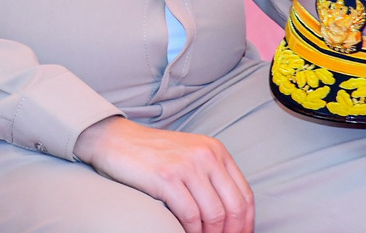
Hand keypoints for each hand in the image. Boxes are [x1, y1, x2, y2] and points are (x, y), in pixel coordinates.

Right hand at [74, 116, 253, 232]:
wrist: (118, 141)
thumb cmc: (155, 155)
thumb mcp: (191, 156)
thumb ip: (212, 177)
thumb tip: (231, 216)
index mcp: (216, 150)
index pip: (245, 194)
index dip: (246, 224)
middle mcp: (206, 155)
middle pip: (234, 207)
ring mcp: (186, 165)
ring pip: (214, 215)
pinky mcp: (167, 177)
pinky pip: (190, 216)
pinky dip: (191, 232)